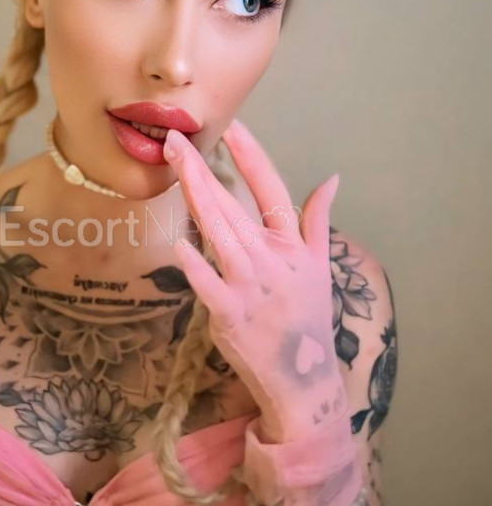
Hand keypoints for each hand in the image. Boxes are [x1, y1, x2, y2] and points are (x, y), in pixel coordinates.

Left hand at [163, 118, 344, 437]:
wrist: (303, 378)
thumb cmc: (306, 318)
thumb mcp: (320, 266)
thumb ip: (316, 220)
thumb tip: (331, 178)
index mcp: (292, 246)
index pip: (272, 191)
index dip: (252, 157)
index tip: (233, 127)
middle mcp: (272, 260)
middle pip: (233, 206)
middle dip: (203, 170)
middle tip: (176, 140)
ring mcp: (251, 287)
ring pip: (219, 233)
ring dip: (196, 198)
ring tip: (174, 168)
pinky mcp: (230, 316)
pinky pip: (209, 285)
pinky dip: (196, 265)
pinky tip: (179, 243)